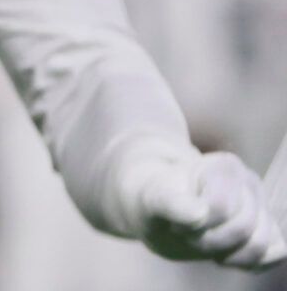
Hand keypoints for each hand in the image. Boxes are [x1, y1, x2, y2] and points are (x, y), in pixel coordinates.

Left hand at [135, 150, 286, 268]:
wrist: (166, 211)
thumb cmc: (160, 200)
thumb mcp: (155, 199)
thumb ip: (173, 204)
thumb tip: (199, 215)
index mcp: (224, 166)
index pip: (220, 207)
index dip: (196, 224)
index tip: (174, 221)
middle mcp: (250, 183)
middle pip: (241, 228)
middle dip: (207, 241)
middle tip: (185, 234)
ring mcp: (263, 207)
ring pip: (261, 245)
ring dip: (227, 254)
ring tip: (203, 243)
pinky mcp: (270, 230)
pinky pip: (276, 253)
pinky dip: (250, 262)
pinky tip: (224, 255)